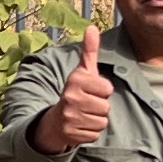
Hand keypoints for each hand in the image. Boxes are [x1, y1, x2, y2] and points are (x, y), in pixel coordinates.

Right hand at [33, 25, 115, 156]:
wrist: (55, 120)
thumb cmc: (75, 92)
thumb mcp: (83, 71)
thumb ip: (89, 51)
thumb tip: (92, 27)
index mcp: (75, 80)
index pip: (107, 88)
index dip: (103, 91)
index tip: (91, 90)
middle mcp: (70, 97)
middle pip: (106, 106)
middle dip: (100, 107)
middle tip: (88, 104)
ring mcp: (70, 116)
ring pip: (102, 121)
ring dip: (97, 120)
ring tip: (85, 115)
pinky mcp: (71, 133)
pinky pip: (96, 134)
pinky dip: (91, 132)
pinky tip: (81, 125)